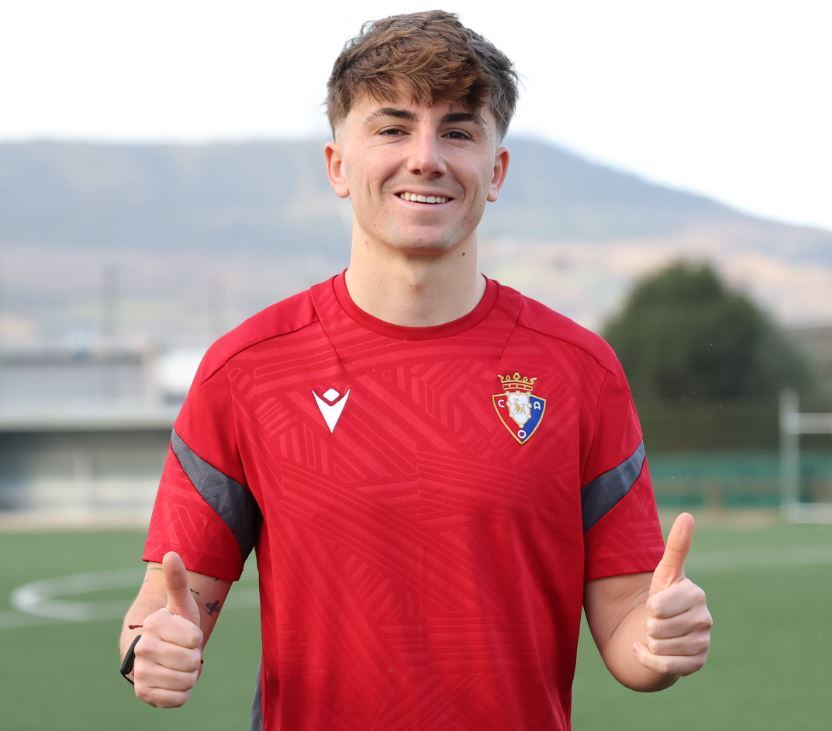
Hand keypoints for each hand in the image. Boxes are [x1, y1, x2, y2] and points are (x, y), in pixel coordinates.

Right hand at [133, 552, 203, 707]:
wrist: (162, 655)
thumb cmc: (176, 627)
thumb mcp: (181, 604)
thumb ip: (177, 580)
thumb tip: (171, 553)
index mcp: (153, 624)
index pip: (194, 639)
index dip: (197, 640)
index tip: (187, 635)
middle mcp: (142, 648)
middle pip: (191, 661)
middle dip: (195, 659)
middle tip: (185, 654)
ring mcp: (140, 672)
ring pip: (185, 680)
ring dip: (190, 676)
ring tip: (180, 667)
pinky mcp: (143, 693)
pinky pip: (177, 699)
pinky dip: (182, 694)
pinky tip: (174, 682)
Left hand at [634, 513, 711, 677]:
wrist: (663, 629)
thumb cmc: (663, 597)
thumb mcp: (666, 572)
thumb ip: (677, 546)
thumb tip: (688, 515)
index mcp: (696, 595)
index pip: (659, 606)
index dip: (650, 607)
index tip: (654, 604)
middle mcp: (705, 620)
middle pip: (657, 628)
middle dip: (649, 625)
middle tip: (656, 621)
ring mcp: (704, 644)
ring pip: (660, 647)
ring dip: (649, 642)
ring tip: (657, 634)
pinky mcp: (697, 664)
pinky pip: (664, 667)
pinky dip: (647, 660)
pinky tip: (645, 650)